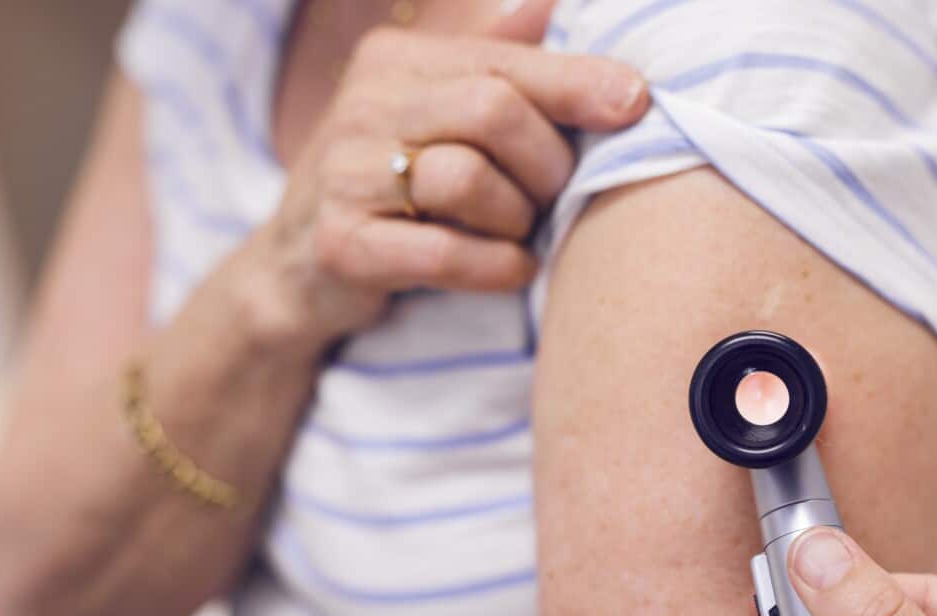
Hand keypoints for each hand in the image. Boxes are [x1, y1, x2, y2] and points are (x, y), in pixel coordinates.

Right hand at [238, 27, 648, 349]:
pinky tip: (512, 268)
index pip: (504, 62)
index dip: (577, 83)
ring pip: (469, 180)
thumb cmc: (396, 182)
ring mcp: (345, 175)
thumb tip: (555, 2)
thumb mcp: (435, 110)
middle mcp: (364, 104)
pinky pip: (446, 252)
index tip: (635, 103)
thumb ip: (496, 59)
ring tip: (521, 231)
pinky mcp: (342, 245)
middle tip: (556, 194)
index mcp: (396, 61)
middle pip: (493, 111)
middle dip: (547, 161)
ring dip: (519, 217)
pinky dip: (497, 266)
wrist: (300, 269)